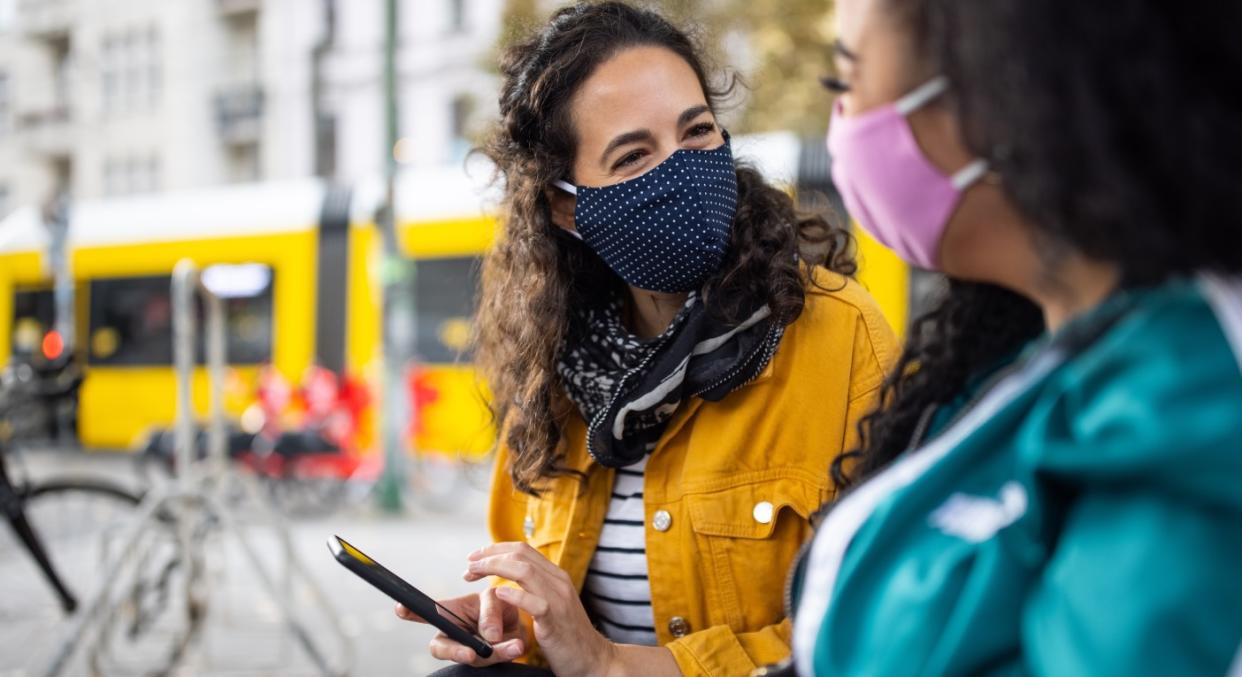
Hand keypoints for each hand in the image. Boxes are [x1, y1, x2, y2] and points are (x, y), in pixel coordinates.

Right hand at [394, 589, 527, 666]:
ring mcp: (468, 651)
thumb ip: (490, 612)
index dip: (411, 611)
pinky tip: (517, 646)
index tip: (400, 608)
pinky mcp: (484, 662)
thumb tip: (489, 636)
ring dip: (494, 652)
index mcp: (450, 613)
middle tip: (471, 653)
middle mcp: (454, 635)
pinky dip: (507, 653)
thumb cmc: (501, 608)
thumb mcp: (496, 600)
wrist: (522, 627)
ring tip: (513, 644)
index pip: (426, 613)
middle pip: (440, 648)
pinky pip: (491, 662)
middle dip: (455, 651)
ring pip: (474, 657)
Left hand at [464, 542, 616, 676]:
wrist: (594, 660)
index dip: (495, 549)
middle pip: (519, 555)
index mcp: (556, 576)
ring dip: (493, 568)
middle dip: (489, 556)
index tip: (474, 557)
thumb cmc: (568, 635)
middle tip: (468, 566)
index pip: (523, 549)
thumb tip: (510, 578)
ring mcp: (558, 600)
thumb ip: (536, 588)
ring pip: (524, 571)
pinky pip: (534, 603)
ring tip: (473, 574)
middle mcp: (558, 582)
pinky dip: (514, 596)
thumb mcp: (553, 605)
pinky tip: (498, 595)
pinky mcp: (555, 621)